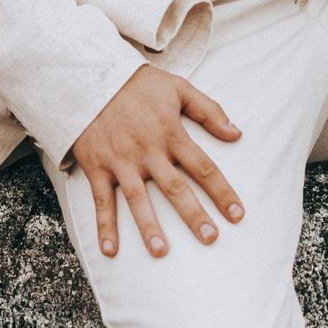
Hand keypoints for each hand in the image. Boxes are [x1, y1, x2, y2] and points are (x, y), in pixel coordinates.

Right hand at [68, 66, 243, 258]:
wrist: (88, 74)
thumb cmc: (136, 83)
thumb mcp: (177, 87)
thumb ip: (209, 110)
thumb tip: (237, 134)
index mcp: (170, 132)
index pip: (203, 167)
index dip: (222, 192)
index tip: (238, 215)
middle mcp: (147, 151)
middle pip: (175, 188)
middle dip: (193, 215)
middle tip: (210, 238)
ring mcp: (121, 161)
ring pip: (138, 199)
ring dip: (149, 226)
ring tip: (160, 252)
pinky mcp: (97, 166)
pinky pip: (101, 200)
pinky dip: (104, 226)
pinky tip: (110, 250)